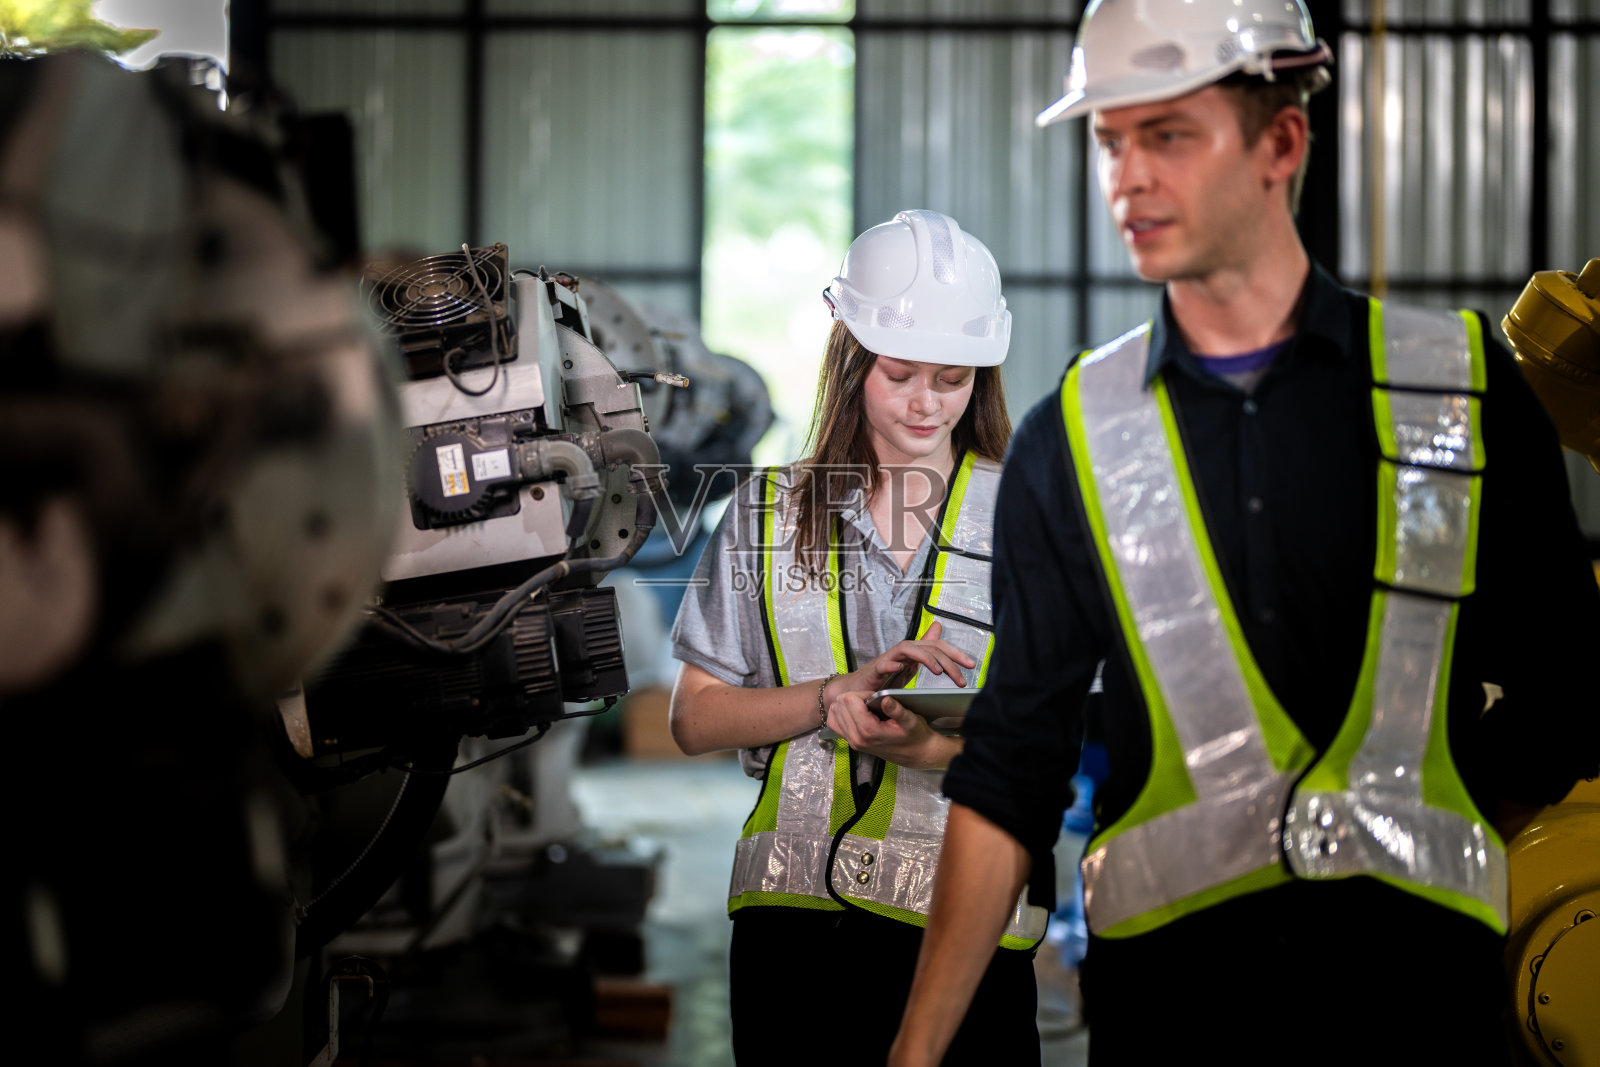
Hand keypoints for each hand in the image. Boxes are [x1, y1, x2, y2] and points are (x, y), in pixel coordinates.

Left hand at [825, 688, 956, 770]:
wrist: (916, 753)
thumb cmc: (914, 736)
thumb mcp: (910, 720)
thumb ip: (897, 709)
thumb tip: (885, 699)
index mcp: (869, 730)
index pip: (849, 700)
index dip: (862, 693)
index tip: (875, 697)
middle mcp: (857, 738)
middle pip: (840, 704)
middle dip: (854, 697)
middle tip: (870, 701)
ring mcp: (852, 741)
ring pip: (834, 712)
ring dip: (847, 704)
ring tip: (864, 706)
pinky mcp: (852, 742)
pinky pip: (834, 723)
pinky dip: (841, 714)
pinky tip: (855, 712)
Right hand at [842, 619, 975, 694]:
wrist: (859, 688)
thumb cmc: (885, 676)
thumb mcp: (911, 663)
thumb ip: (925, 649)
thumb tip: (938, 627)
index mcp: (915, 651)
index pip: (938, 647)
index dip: (956, 654)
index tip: (971, 665)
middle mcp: (904, 650)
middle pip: (929, 648)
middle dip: (948, 661)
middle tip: (960, 678)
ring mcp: (890, 658)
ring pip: (911, 651)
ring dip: (926, 660)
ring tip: (938, 672)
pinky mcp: (876, 668)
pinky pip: (885, 663)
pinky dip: (893, 664)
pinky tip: (900, 668)